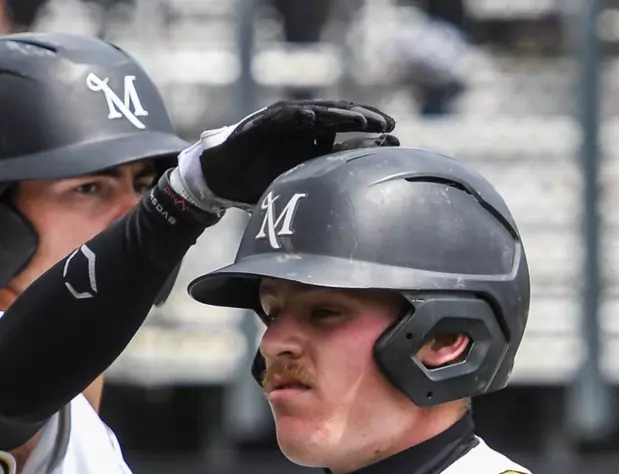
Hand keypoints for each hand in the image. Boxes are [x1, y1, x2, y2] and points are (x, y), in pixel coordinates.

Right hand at [167, 100, 396, 213]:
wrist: (223, 176)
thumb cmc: (259, 182)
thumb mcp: (296, 186)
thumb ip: (318, 189)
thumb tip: (349, 215)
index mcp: (315, 141)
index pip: (349, 134)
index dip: (371, 135)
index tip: (395, 139)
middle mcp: (304, 127)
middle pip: (340, 118)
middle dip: (365, 120)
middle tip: (389, 125)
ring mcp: (285, 122)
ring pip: (317, 114)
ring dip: (338, 115)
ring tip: (359, 119)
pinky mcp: (262, 123)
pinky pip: (281, 118)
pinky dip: (296, 116)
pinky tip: (312, 116)